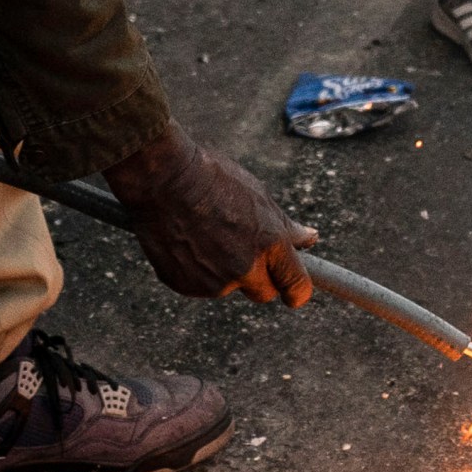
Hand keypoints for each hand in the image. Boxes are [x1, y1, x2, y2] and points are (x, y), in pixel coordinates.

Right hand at [102, 127, 317, 303]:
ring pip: (227, 287)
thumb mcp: (258, 196)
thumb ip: (285, 227)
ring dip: (222, 271)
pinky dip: (194, 271)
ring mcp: (213, 281)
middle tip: (241, 250)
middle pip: (263, 293)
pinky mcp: (185, 286)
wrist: (162, 178)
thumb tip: (310, 240)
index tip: (294, 292)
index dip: (296, 291)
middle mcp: (245, 268)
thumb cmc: (213, 178)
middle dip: (258, 279)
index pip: (297, 287)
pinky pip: (198, 285)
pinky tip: (185, 241)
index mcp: (269, 244)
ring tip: (203, 234)